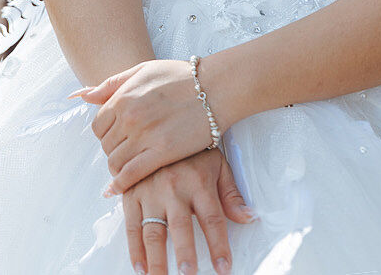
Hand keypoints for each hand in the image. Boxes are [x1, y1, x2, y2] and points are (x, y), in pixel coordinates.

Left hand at [76, 59, 218, 194]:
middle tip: (125, 153)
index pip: (97, 126)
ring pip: (115, 162)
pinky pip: (132, 174)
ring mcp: (145, 136)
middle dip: (112, 151)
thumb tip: (82, 96)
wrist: (215, 88)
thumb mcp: (141, 70)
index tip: (115, 138)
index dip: (105, 135)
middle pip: (106, 145)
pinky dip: (122, 184)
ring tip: (127, 168)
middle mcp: (129, 118)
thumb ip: (110, 85)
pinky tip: (120, 188)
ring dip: (118, 168)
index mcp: (123, 98)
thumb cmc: (181, 76)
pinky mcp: (163, 153)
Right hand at [123, 147, 257, 274]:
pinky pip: (131, 224)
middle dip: (185, 254)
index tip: (224, 268)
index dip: (219, 246)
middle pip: (181, 227)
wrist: (159, 121)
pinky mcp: (131, 193)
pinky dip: (134, 248)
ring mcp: (149, 190)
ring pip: (153, 230)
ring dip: (156, 258)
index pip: (212, 219)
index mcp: (198, 181)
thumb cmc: (192, 149)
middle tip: (188, 274)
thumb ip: (232, 194)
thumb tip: (249, 218)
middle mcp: (173, 187)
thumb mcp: (217, 165)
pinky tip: (139, 267)